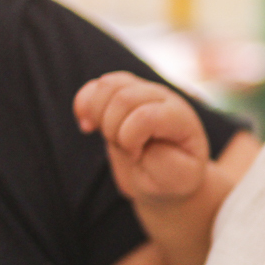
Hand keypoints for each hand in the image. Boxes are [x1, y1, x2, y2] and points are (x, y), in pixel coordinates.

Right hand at [74, 71, 208, 200]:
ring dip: (98, 116)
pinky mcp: (122, 93)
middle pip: (123, 97)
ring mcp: (142, 91)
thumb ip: (163, 160)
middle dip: (113, 130)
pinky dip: (83, 106)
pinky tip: (88, 127)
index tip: (137, 156)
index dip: (130, 139)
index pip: (146, 115)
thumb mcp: (176, 179)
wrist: (165, 176)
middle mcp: (163, 98)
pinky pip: (94, 87)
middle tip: (125, 150)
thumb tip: (142, 140)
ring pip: (106, 85)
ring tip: (111, 138)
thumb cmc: (172, 178)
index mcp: (181, 119)